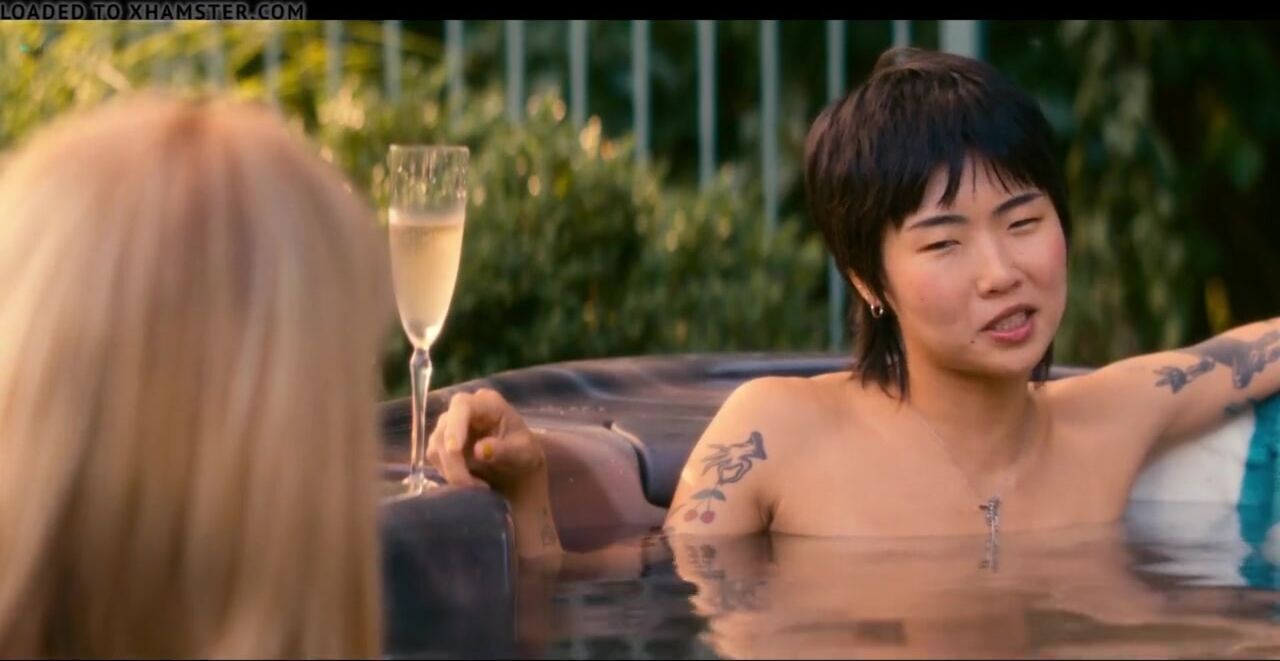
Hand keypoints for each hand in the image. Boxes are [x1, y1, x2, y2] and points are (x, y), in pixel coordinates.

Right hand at [426, 388, 545, 495]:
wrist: (517, 463)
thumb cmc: (523, 451)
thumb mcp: (523, 452)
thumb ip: (505, 450)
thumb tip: (480, 450)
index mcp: (487, 403)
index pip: (462, 405)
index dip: (455, 426)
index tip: (454, 450)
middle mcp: (463, 408)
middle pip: (444, 430)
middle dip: (453, 461)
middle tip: (470, 485)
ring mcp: (449, 424)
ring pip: (436, 446)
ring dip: (451, 471)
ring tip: (475, 486)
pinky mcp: (441, 442)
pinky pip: (435, 457)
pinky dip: (448, 473)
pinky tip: (469, 483)